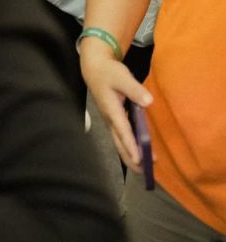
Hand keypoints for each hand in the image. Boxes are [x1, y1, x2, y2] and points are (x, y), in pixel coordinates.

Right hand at [81, 44, 153, 171]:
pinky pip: (121, 137)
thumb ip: (134, 89)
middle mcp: (110, 118)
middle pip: (119, 143)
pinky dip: (129, 147)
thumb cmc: (108, 72)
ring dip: (130, 155)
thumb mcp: (122, 76)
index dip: (131, 145)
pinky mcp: (113, 119)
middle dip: (131, 158)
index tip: (139, 159)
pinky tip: (138, 151)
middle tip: (144, 172)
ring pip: (119, 142)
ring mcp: (110, 120)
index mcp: (111, 109)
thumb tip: (148, 102)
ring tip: (144, 168)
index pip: (123, 130)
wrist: (94, 69)